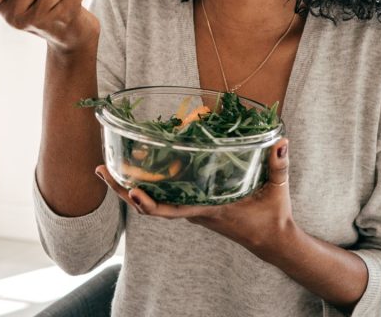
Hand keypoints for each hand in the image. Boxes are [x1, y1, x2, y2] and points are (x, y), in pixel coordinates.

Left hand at [95, 138, 294, 255]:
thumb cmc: (273, 215)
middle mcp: (194, 212)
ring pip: (153, 201)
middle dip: (122, 189)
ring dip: (128, 186)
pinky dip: (148, 186)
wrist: (272, 240)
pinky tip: (138, 169)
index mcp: (209, 210)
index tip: (131, 191)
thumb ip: (279, 164)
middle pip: (150, 205)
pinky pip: (165, 197)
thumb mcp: (278, 189)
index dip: (149, 204)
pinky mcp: (195, 206)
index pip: (172, 211)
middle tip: (100, 169)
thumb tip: (280, 141)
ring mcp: (192, 210)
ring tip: (108, 165)